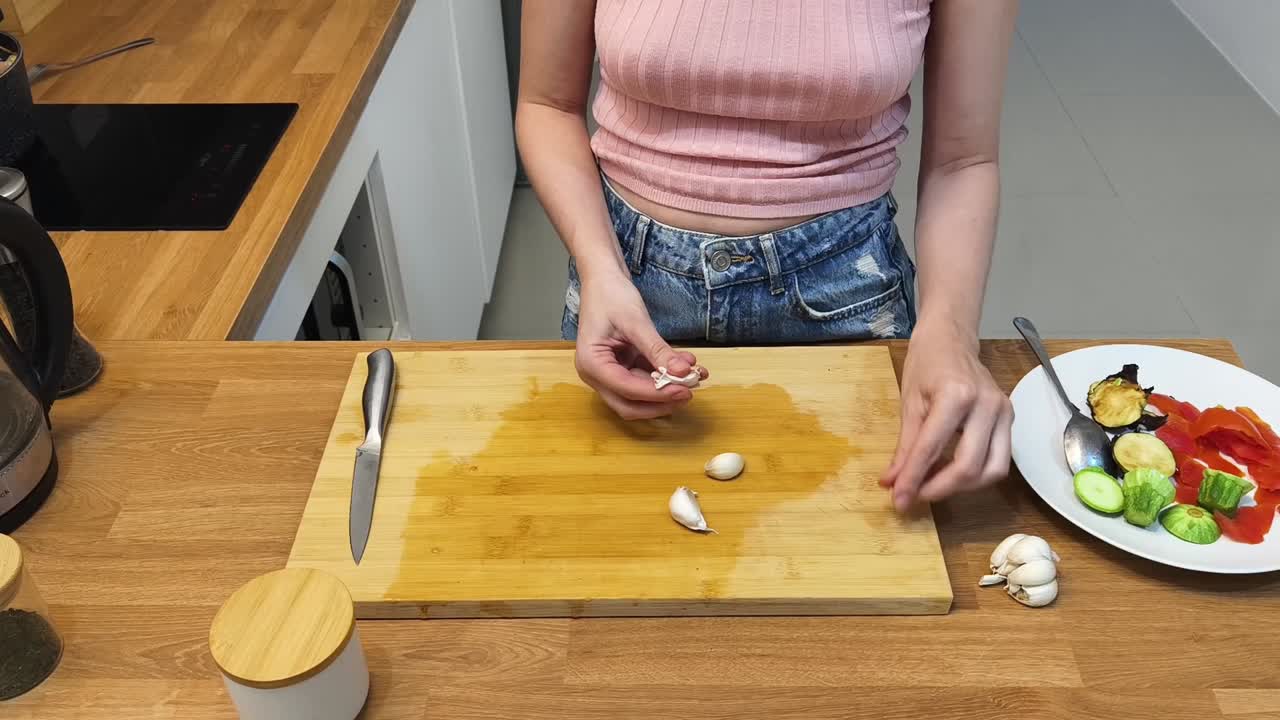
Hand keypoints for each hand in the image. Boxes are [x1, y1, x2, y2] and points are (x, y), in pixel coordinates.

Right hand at [574, 268, 706, 419]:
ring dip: (665, 390)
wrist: (603, 279)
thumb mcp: (636, 322)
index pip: (626, 389)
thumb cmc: (611, 295)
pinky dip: (664, 377)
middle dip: (660, 403)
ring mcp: (608, 373)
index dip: (657, 394)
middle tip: (688, 393)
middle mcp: (596, 375)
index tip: (684, 390)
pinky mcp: (622, 367)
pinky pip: (644, 380)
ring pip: (639, 396)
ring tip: (693, 377)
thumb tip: (682, 372)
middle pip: (629, 405)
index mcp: (591, 364)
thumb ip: (658, 350)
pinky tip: (686, 367)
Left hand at [881, 318, 1012, 510]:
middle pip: (970, 467)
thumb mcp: (909, 403)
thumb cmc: (926, 364)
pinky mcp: (1011, 419)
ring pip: (992, 470)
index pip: (932, 449)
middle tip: (915, 497)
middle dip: (940, 489)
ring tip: (933, 487)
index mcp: (956, 395)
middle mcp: (987, 405)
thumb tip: (891, 483)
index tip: (898, 501)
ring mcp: (1004, 413)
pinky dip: (975, 474)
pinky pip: (998, 459)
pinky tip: (951, 473)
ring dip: (962, 487)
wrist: (952, 338)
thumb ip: (904, 447)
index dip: (913, 480)